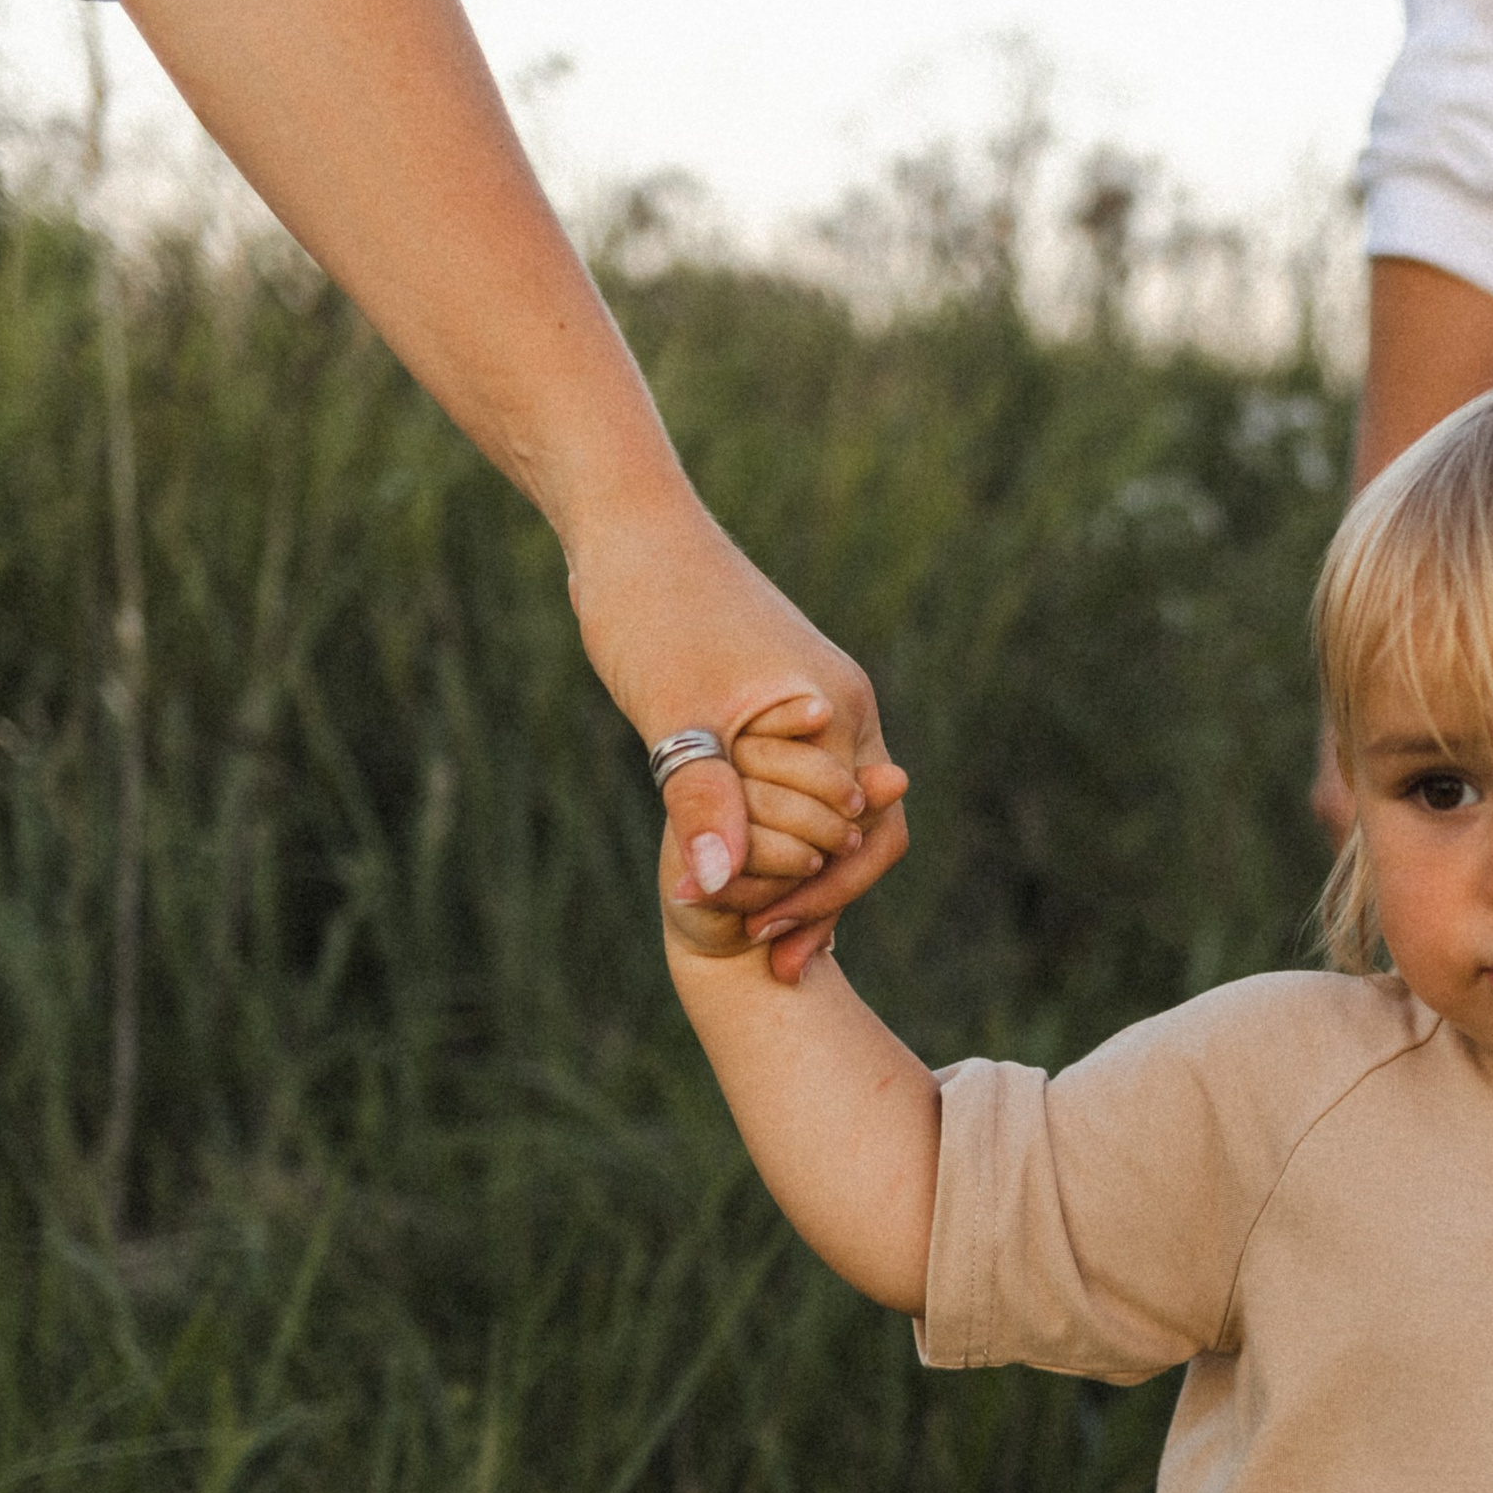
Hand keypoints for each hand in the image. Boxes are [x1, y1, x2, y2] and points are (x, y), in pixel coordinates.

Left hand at [567, 501, 910, 984]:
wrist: (627, 532)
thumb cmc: (653, 608)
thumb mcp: (673, 714)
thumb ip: (699, 799)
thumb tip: (713, 889)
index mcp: (839, 711)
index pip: (864, 835)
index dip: (821, 897)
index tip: (765, 943)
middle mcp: (842, 711)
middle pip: (856, 835)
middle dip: (817, 899)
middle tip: (770, 960)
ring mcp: (811, 709)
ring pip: (820, 815)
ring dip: (791, 874)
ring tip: (748, 935)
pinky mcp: (773, 708)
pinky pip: (788, 790)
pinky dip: (767, 836)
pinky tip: (726, 873)